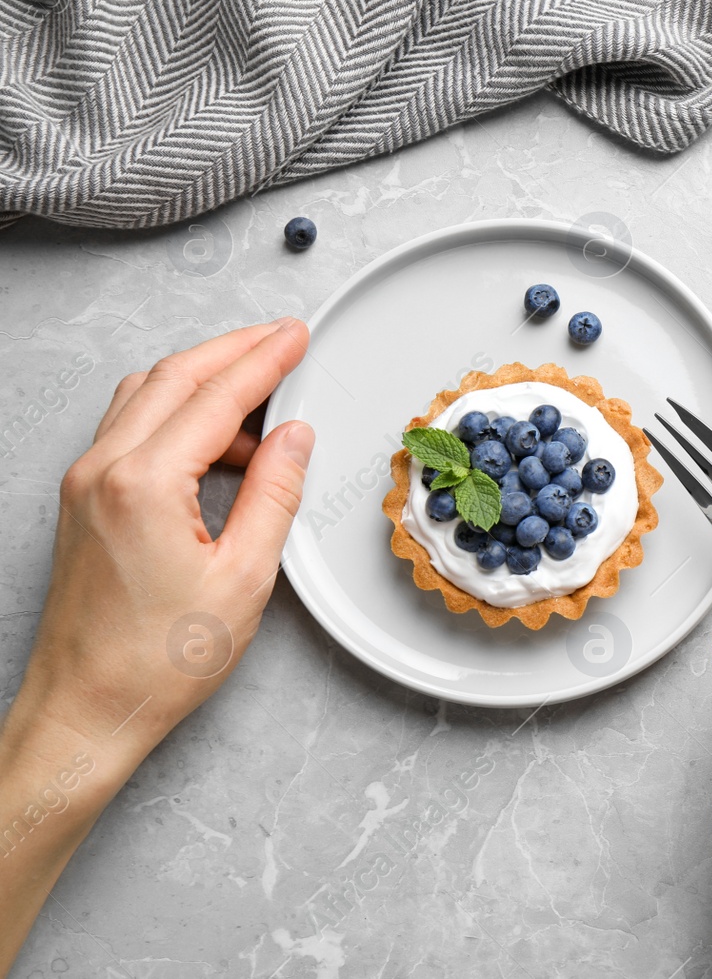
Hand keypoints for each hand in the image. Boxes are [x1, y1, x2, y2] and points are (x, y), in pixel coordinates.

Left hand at [0, 320, 313, 971]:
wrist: (87, 708)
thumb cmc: (158, 661)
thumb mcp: (244, 577)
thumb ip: (272, 494)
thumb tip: (293, 439)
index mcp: (142, 484)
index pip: (215, 397)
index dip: (263, 361)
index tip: (296, 337)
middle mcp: (101, 471)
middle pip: (173, 378)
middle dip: (233, 351)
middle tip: (282, 339)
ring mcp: (83, 483)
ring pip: (145, 396)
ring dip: (202, 379)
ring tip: (259, 388)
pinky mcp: (81, 501)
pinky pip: (130, 428)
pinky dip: (176, 413)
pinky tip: (217, 438)